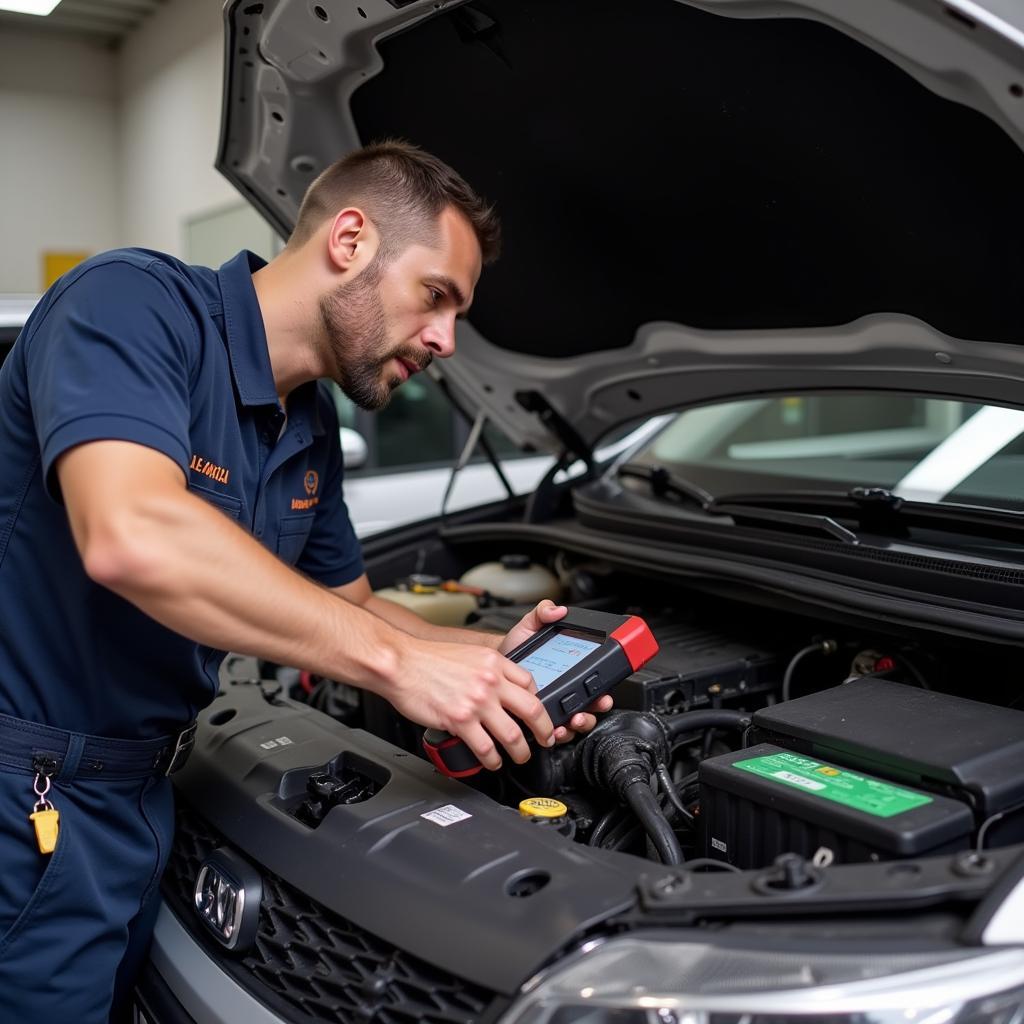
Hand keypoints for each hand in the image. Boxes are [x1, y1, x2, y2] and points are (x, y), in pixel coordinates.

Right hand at [389, 638, 554, 770]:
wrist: (399, 663)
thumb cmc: (427, 659)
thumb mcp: (468, 653)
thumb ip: (487, 669)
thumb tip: (499, 687)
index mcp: (494, 662)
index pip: (530, 683)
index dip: (538, 702)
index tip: (538, 714)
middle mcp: (490, 681)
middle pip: (533, 711)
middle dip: (545, 731)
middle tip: (547, 740)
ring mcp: (477, 702)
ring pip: (513, 735)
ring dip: (521, 752)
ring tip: (521, 757)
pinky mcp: (460, 720)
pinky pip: (485, 748)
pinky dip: (493, 760)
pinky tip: (492, 762)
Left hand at [498, 599, 612, 742]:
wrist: (492, 665)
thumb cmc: (515, 649)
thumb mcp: (530, 627)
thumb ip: (543, 613)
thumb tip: (557, 610)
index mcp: (571, 670)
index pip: (594, 683)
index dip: (603, 691)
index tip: (603, 694)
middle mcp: (566, 691)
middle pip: (590, 707)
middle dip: (593, 712)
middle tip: (586, 710)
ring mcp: (554, 707)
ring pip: (575, 723)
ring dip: (577, 725)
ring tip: (570, 721)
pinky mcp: (538, 720)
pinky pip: (554, 731)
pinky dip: (558, 733)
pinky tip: (553, 730)